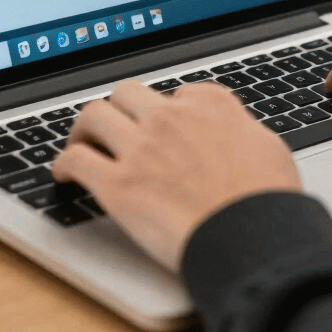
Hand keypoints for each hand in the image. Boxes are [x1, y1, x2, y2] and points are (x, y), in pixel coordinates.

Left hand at [52, 80, 301, 271]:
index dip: (167, 110)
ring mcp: (141, 148)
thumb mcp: (268, 146)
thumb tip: (233, 132)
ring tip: (81, 142)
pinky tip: (64, 174)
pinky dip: (64, 164)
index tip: (163, 126)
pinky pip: (76, 160)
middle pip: (127, 93)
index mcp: (210, 104)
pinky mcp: (118, 185)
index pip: (177, 93)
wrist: (251, 238)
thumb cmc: (267, 201)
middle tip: (113, 127)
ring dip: (85, 128)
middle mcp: (171, 116)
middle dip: (119, 108)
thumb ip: (241, 129)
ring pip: (94, 115)